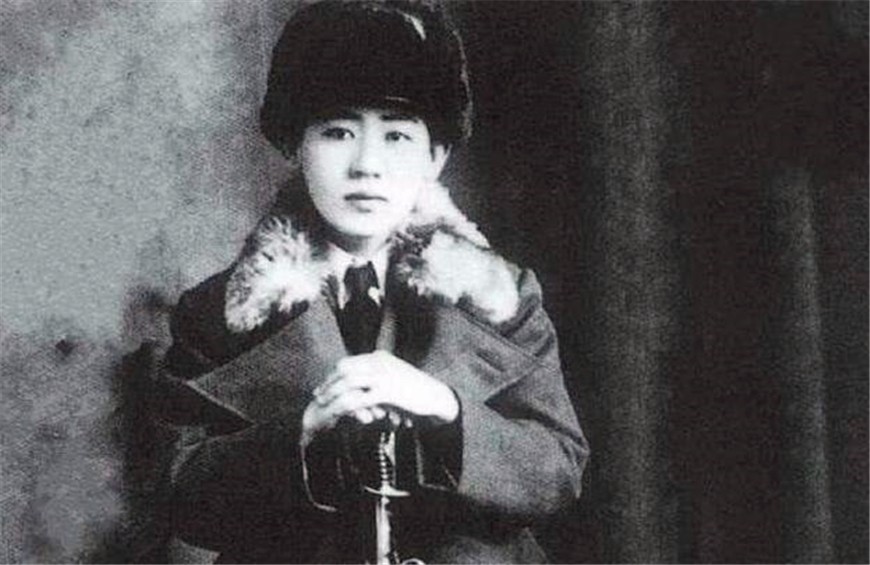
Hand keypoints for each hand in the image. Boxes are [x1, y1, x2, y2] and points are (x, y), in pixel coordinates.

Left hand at [301, 350, 458, 445]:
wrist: (436, 397)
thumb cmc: (416, 392)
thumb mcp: (394, 380)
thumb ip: (376, 382)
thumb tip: (360, 391)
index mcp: (380, 357)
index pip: (349, 362)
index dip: (334, 374)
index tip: (324, 386)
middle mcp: (379, 362)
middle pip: (344, 369)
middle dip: (329, 383)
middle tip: (318, 395)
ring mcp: (383, 375)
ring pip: (348, 383)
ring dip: (332, 394)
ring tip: (324, 405)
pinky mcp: (386, 391)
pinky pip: (359, 399)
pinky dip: (345, 406)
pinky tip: (338, 413)